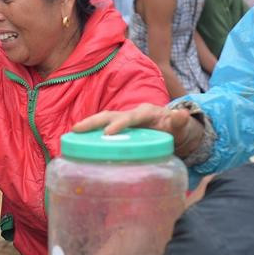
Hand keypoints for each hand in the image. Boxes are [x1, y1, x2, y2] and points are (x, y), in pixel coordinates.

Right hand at [74, 103, 202, 158]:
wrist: (174, 127)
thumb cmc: (177, 128)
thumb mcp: (181, 126)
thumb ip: (180, 121)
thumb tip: (180, 115)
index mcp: (146, 112)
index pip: (130, 117)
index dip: (118, 124)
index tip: (107, 134)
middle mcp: (132, 113)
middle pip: (110, 114)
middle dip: (93, 121)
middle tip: (77, 129)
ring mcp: (125, 120)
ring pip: (104, 120)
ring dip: (89, 125)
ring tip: (72, 134)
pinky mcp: (121, 127)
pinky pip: (104, 128)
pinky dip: (92, 133)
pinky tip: (79, 142)